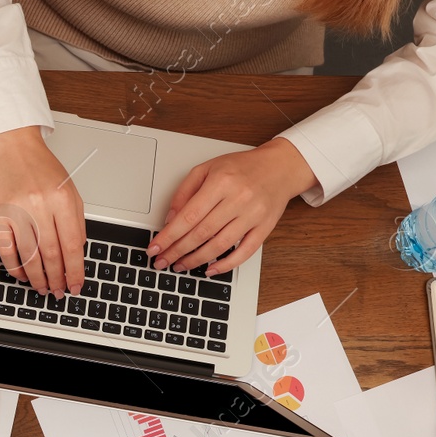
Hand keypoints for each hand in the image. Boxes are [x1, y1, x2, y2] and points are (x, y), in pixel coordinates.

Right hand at [0, 126, 84, 296]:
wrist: (13, 148)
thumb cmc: (41, 168)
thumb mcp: (69, 191)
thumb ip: (76, 221)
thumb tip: (76, 253)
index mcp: (62, 199)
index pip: (72, 246)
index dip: (75, 271)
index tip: (76, 285)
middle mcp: (40, 205)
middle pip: (51, 254)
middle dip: (57, 279)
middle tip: (59, 291)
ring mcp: (17, 212)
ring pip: (29, 256)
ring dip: (37, 278)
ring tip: (43, 287)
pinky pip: (7, 249)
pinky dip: (15, 267)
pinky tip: (22, 275)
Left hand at [148, 138, 316, 274]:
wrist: (280, 167)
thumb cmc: (242, 167)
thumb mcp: (208, 168)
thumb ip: (185, 192)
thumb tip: (170, 218)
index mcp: (221, 182)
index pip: (188, 216)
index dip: (169, 236)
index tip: (155, 248)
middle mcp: (238, 199)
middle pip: (201, 233)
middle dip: (177, 251)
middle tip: (162, 261)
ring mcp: (253, 215)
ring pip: (220, 245)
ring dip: (196, 260)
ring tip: (180, 266)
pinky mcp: (265, 228)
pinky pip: (245, 252)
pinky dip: (226, 265)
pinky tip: (210, 270)